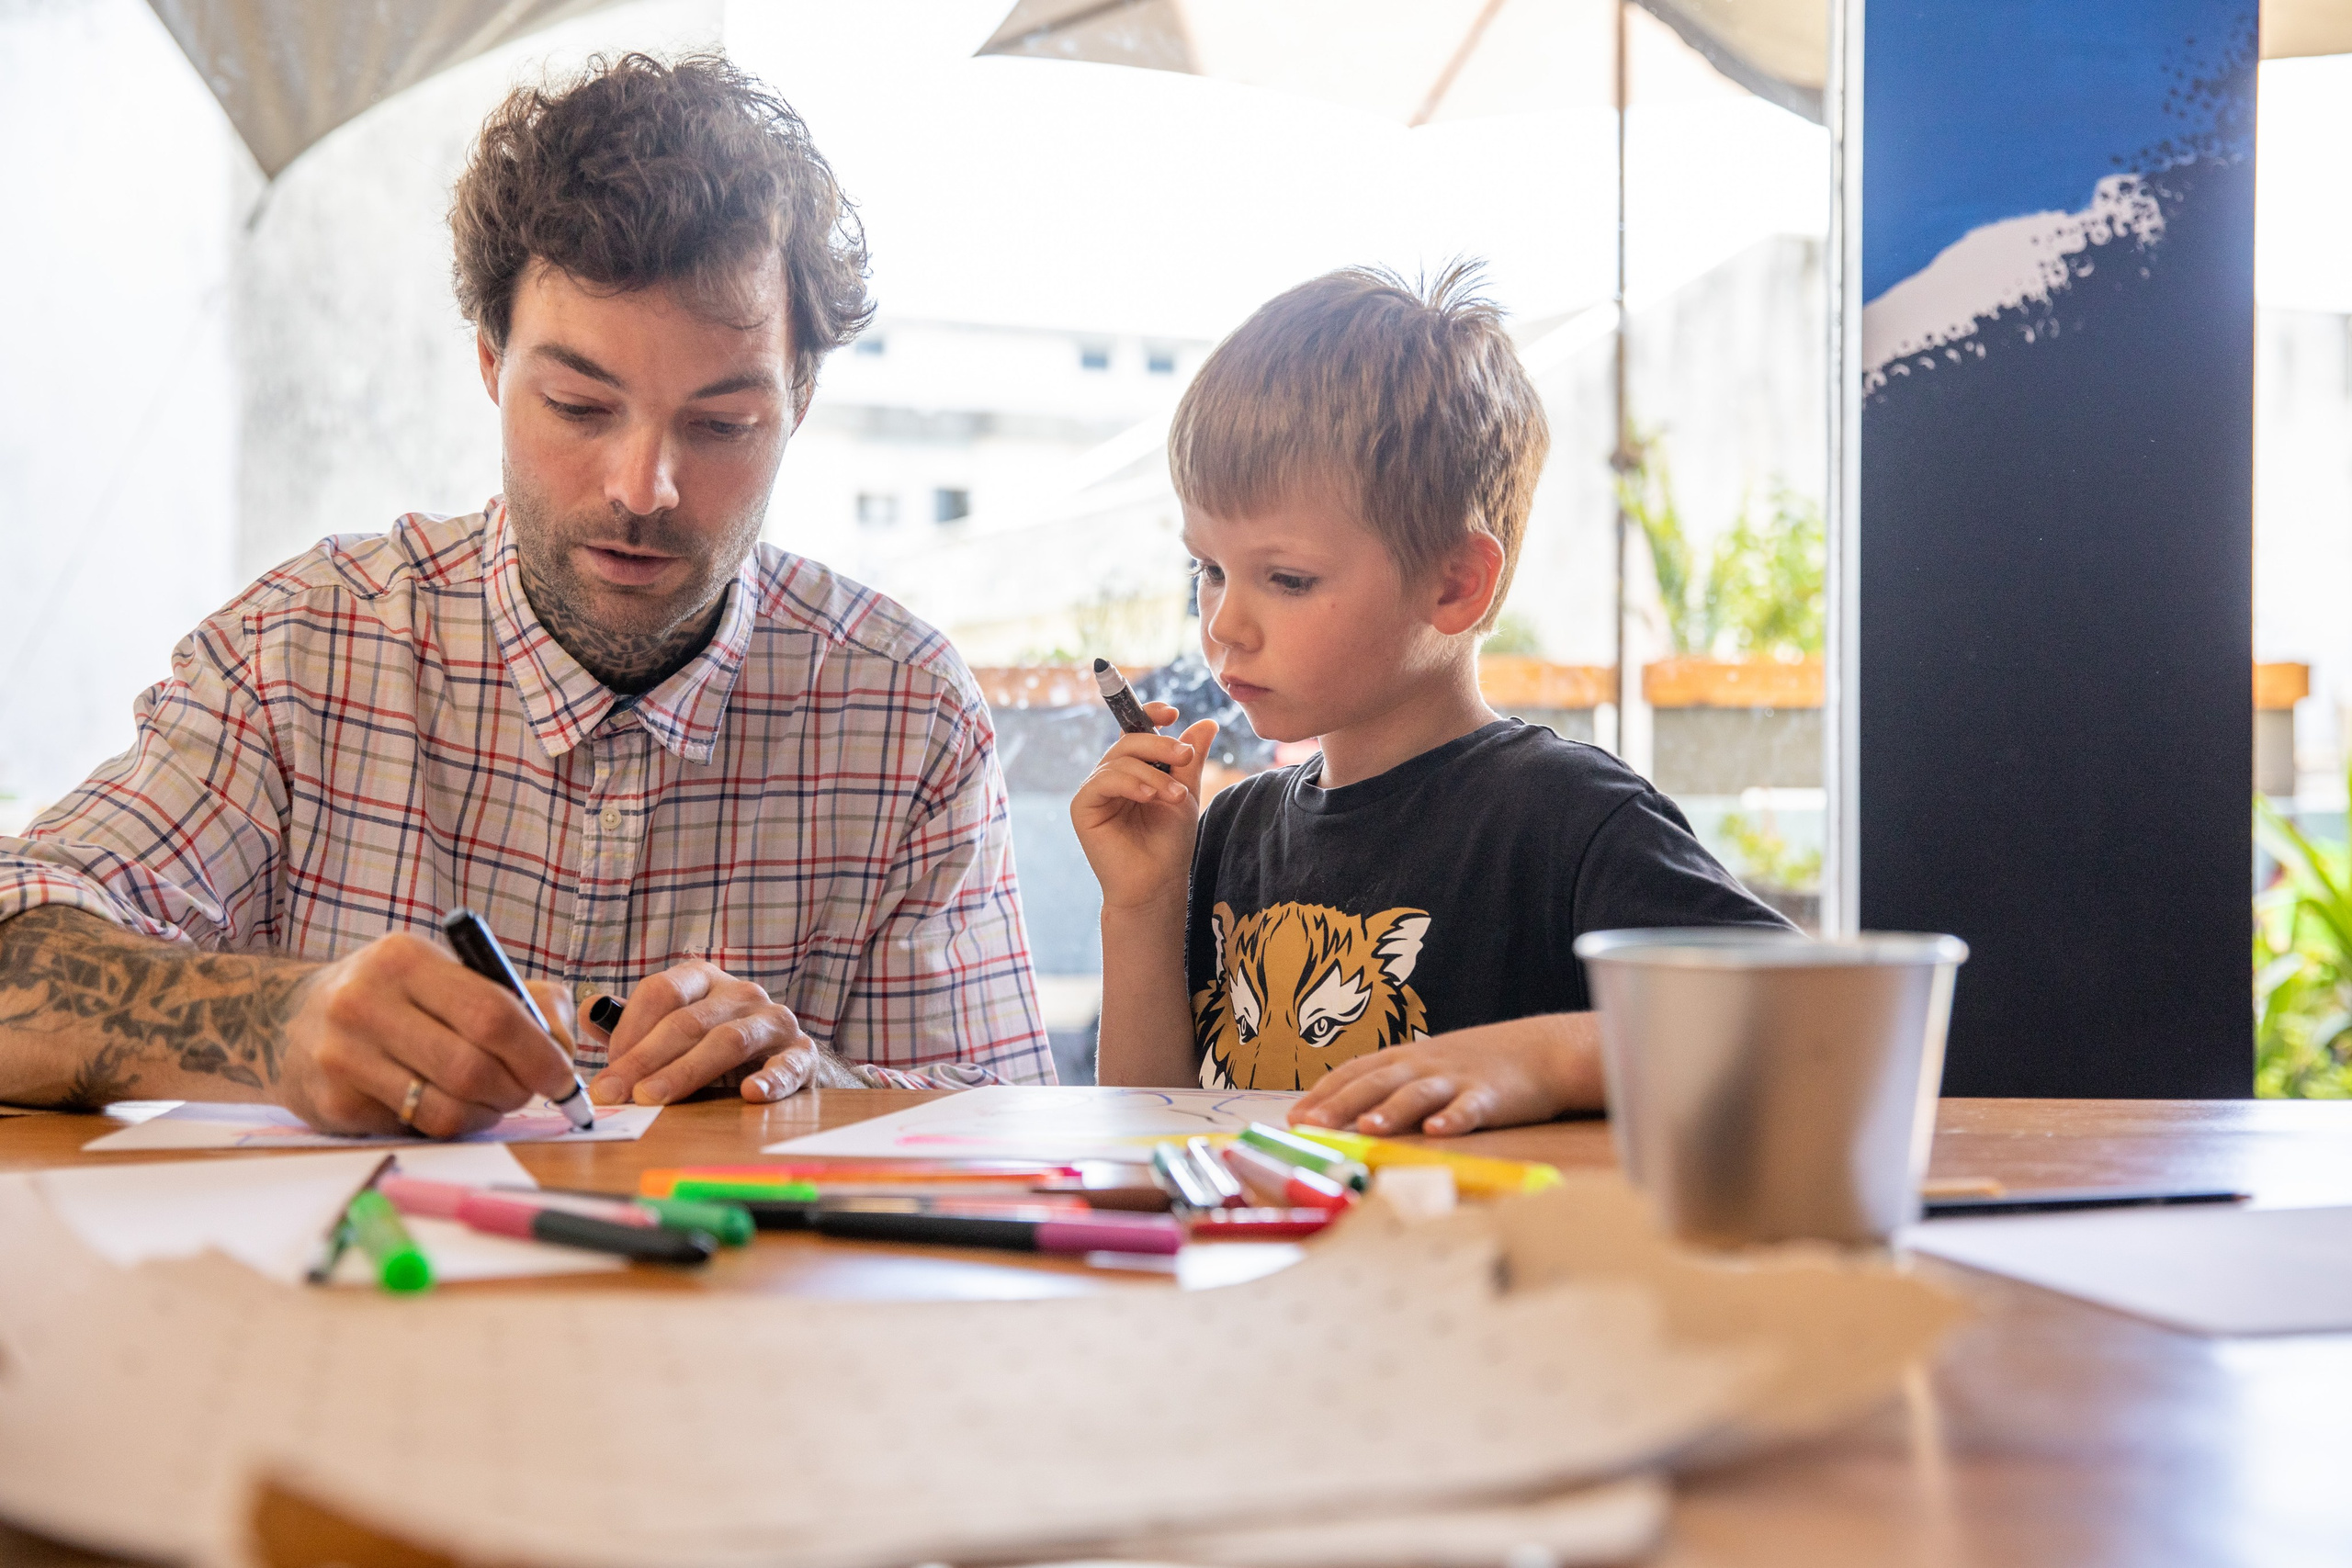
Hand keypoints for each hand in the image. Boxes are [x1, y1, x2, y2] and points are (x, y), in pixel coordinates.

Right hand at [277, 931, 583, 1138]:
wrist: (292, 1020)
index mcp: (405, 959)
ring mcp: (342, 1056)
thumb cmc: (396, 997)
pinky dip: (448, 1124)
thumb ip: (523, 999)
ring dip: (488, 1113)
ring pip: (446, 1107)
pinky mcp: (332, 1104)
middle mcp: (365, 1002)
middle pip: (472, 1067)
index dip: (539, 1053)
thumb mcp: (450, 975)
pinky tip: (445, 1104)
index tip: (563, 1076)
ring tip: (492, 1099)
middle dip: (517, 1089)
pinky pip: (414, 1128)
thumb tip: (564, 1047)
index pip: (492, 1014)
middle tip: (528, 1091)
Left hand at [584, 959, 817, 1105]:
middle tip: (614, 1094)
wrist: (780, 1062)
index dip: (629, 1030)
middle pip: (687, 1021)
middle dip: (644, 1060)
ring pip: (728, 1040)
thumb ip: (627, 1025)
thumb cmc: (710, 1047)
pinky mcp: (801, 1053)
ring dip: (686, 1072)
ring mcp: (774, 1020)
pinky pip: (788, 1064)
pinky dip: (770, 1079)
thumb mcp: (668, 1031)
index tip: (605, 1070)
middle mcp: (740, 993)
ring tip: (654, 1098)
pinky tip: (749, 1093)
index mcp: (703, 980)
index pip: (661, 990)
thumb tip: (585, 1014)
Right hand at [1071, 704, 1217, 910]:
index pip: (1134, 731)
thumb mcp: (1184, 794)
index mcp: (1133, 770)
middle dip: (1160, 744)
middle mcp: (1110, 776)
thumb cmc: (1169, 844)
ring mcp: (1095, 791)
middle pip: (1128, 741)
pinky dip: (1130, 784)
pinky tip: (1150, 798)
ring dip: (1153, 774)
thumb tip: (1206, 723)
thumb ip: (1189, 761)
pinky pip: (1103, 781)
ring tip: (1176, 796)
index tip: (1173, 713)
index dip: (1149, 715)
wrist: (1157, 884)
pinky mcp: (1082, 807)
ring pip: (1119, 760)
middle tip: (1186, 757)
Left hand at [1287, 1015, 1604, 1137]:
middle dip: (1340, 1106)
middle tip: (1310, 1127)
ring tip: (1367, 1129)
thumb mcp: (1427, 1067)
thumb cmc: (1475, 1065)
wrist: (1540, 1050)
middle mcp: (1423, 1066)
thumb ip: (1389, 1087)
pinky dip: (1453, 1118)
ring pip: (1418, 1094)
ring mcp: (1456, 1079)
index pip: (1353, 1073)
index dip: (1322, 1094)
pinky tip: (1439, 1131)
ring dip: (1391, 1110)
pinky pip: (1469, 1108)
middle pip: (1375, 1084)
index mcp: (1404, 1059)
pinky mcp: (1491, 1096)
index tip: (1293, 1118)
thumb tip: (1343, 1116)